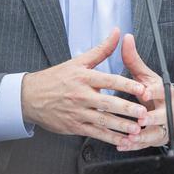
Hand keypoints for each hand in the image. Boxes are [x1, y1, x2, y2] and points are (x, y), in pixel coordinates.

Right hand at [20, 28, 149, 146]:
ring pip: (103, 121)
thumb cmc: (55, 78)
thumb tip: (117, 32)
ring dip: (121, 127)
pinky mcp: (74, 126)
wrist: (29, 97)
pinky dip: (109, 138)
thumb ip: (101, 49)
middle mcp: (81, 95)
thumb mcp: (78, 61)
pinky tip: (122, 141)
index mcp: (84, 77)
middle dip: (127, 109)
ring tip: (136, 130)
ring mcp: (78, 112)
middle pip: (108, 103)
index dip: (127, 85)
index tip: (141, 89)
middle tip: (144, 113)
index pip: (109, 80)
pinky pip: (95, 133)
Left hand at [116, 34, 173, 150]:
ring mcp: (162, 125)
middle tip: (139, 120)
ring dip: (142, 135)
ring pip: (154, 132)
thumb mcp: (147, 76)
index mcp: (162, 92)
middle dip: (150, 117)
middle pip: (160, 114)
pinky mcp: (157, 137)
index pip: (160, 91)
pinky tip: (123, 145)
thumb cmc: (155, 92)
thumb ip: (134, 59)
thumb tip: (126, 37)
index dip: (152, 92)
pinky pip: (146, 144)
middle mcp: (165, 109)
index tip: (144, 93)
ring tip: (130, 137)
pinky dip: (135, 146)